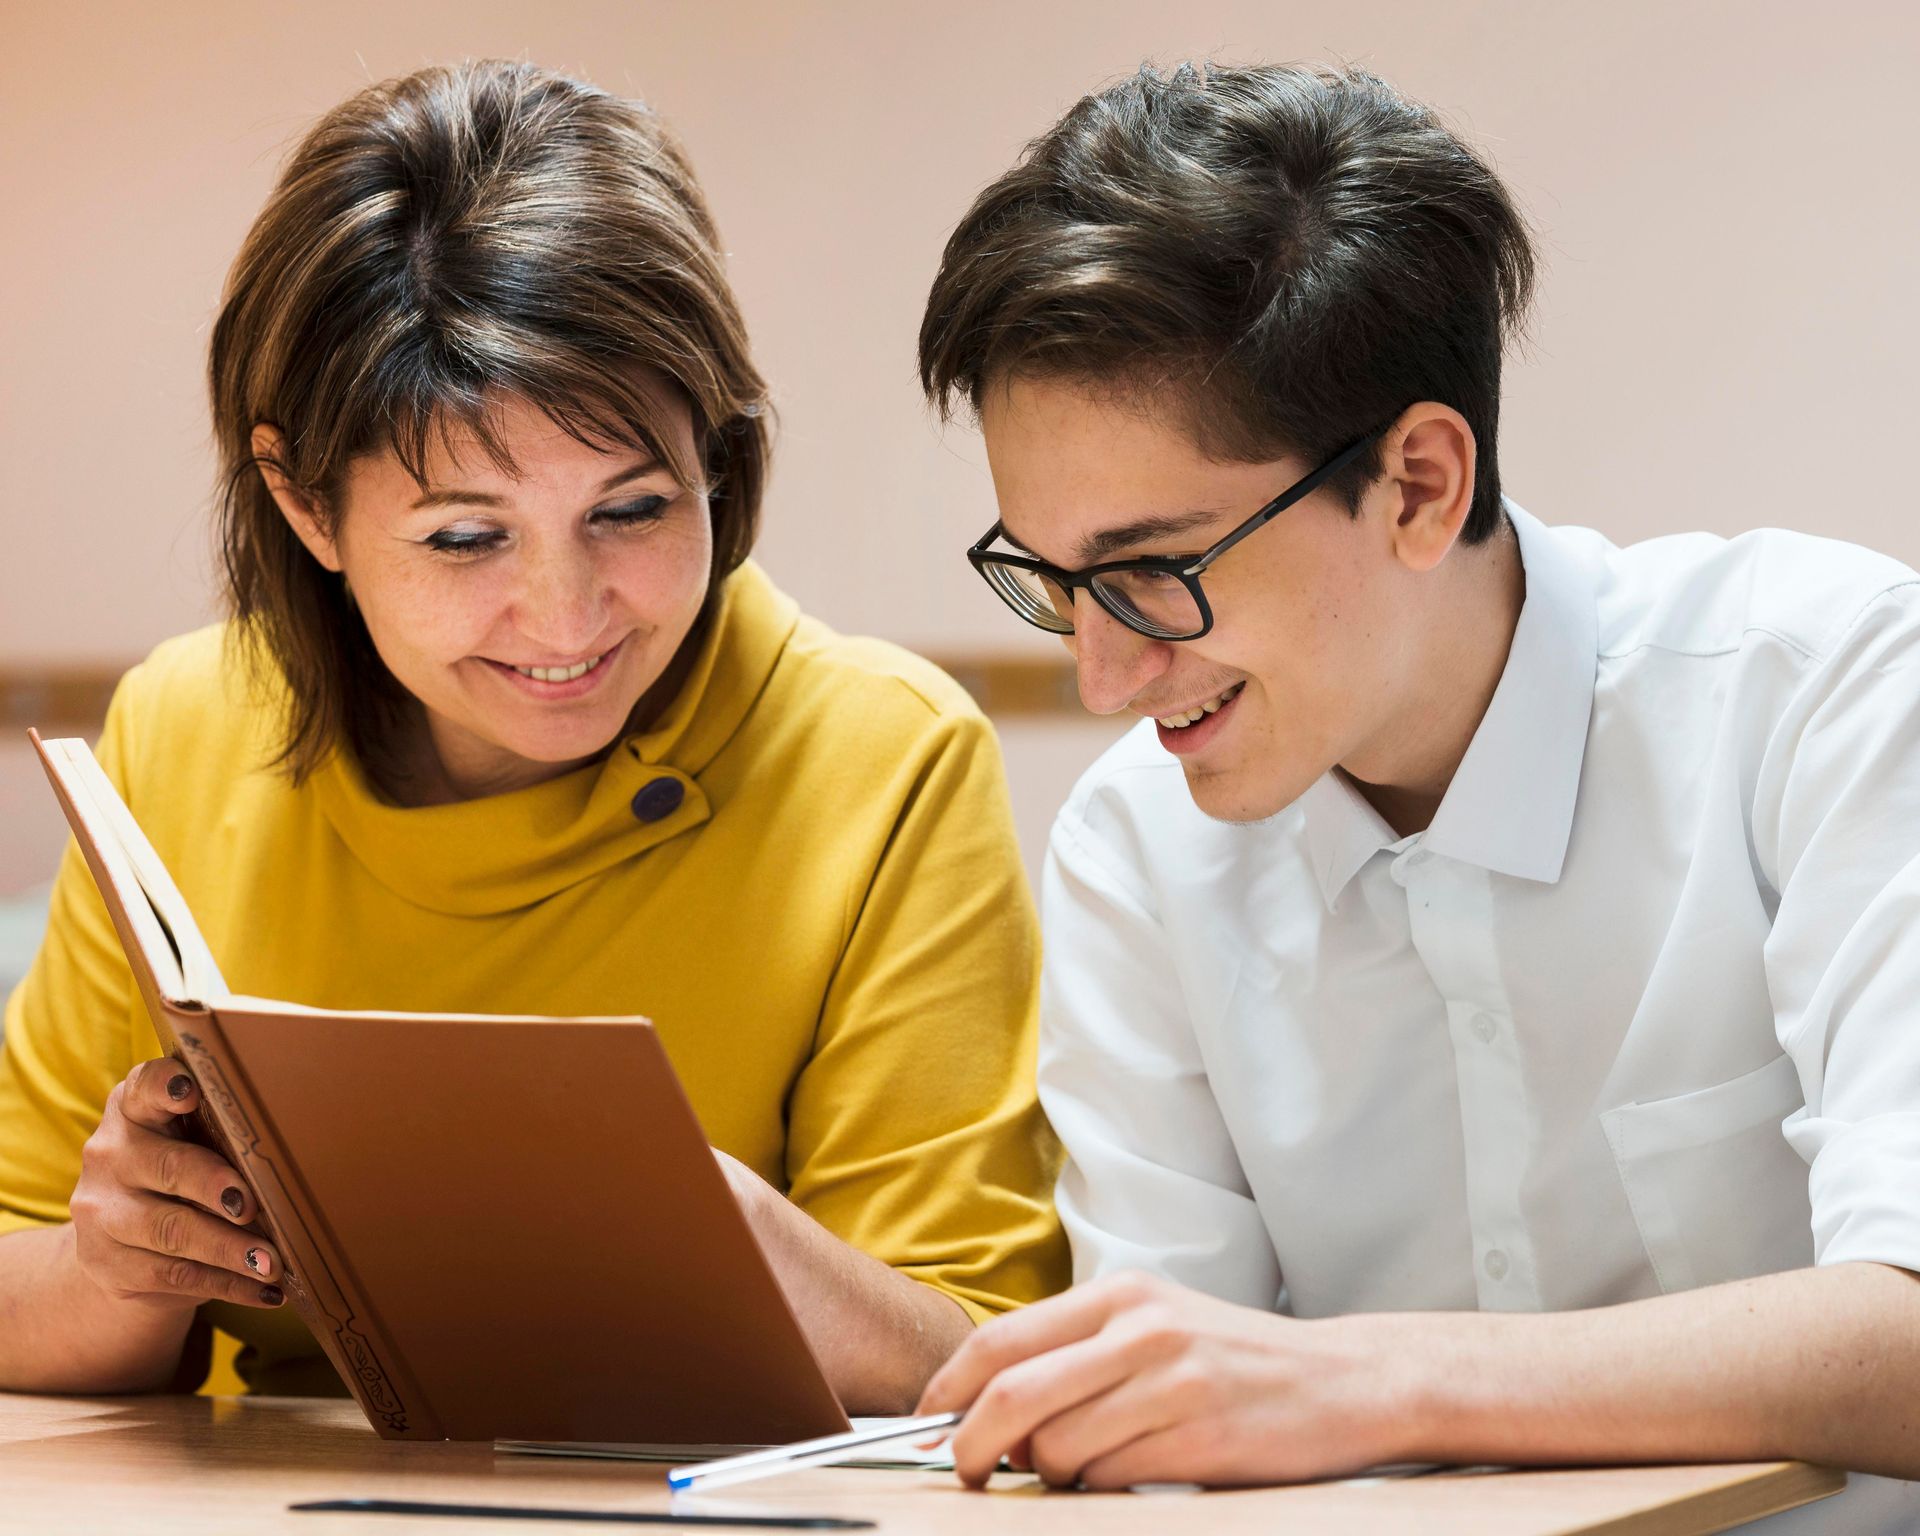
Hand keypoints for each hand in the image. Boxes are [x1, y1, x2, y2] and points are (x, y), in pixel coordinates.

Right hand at [70, 1058, 284, 1311]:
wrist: (119, 1246)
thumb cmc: (178, 1174)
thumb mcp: (189, 1142)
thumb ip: (223, 1132)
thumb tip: (302, 1149)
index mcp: (134, 1111)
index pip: (144, 1089)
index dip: (166, 1087)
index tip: (191, 1092)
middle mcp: (110, 1156)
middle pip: (167, 1167)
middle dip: (214, 1185)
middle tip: (251, 1204)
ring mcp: (104, 1213)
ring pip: (173, 1230)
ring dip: (229, 1248)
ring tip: (273, 1262)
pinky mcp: (111, 1264)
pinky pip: (176, 1275)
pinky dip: (228, 1284)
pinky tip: (266, 1290)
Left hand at [916, 1271, 1414, 1488]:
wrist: (1344, 1381)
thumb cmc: (1235, 1358)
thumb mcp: (1153, 1327)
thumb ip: (1077, 1355)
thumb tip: (989, 1413)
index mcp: (1118, 1294)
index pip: (999, 1341)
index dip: (947, 1390)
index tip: (926, 1426)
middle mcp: (1138, 1328)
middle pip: (1010, 1396)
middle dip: (971, 1446)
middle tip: (970, 1473)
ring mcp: (1169, 1380)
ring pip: (1057, 1448)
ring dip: (1048, 1476)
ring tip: (1080, 1470)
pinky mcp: (1198, 1435)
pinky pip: (1110, 1479)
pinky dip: (1100, 1489)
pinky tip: (1129, 1473)